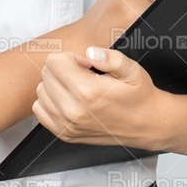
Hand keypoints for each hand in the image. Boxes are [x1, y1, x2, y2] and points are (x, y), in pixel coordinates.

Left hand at [33, 46, 174, 149]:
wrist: (146, 124)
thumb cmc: (139, 96)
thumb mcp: (133, 70)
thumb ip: (111, 58)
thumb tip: (90, 53)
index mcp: (87, 91)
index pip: (55, 61)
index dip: (71, 57)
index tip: (86, 64)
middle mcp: (73, 110)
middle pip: (47, 74)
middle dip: (63, 68)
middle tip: (84, 75)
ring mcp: (67, 124)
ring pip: (41, 91)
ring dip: (56, 84)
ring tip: (77, 87)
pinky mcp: (64, 134)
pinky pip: (40, 110)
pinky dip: (50, 101)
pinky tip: (69, 99)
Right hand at [67, 0, 180, 57]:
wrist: (90, 39)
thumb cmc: (110, 14)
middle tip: (154, 1)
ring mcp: (136, 8)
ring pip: (177, 1)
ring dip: (170, 8)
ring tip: (149, 13)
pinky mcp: (142, 27)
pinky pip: (170, 21)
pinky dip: (166, 23)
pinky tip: (150, 25)